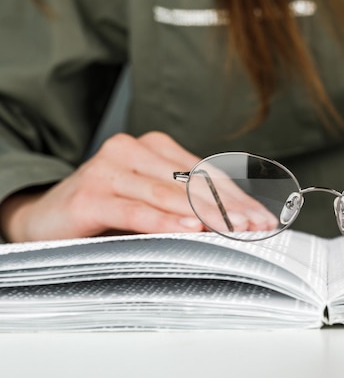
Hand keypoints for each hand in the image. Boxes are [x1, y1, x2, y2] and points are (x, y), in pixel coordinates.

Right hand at [0, 132, 275, 241]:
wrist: (46, 217)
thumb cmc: (107, 210)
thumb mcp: (152, 202)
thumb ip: (186, 205)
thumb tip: (236, 223)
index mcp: (153, 147)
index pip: (207, 173)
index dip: (238, 197)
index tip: (264, 217)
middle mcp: (132, 149)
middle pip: (193, 182)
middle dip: (231, 208)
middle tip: (258, 227)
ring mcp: (109, 168)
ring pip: (169, 194)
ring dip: (206, 214)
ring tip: (234, 229)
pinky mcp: (91, 194)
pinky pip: (137, 209)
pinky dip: (165, 221)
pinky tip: (190, 229)